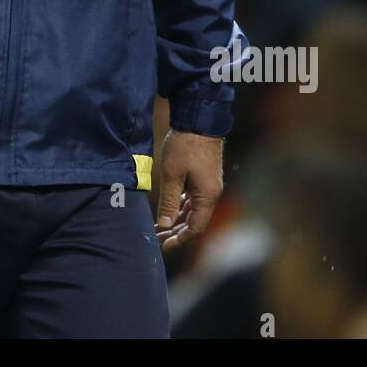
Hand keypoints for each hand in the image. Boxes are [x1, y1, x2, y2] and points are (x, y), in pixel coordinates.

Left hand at [154, 130, 223, 251]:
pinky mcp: (203, 177)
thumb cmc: (185, 146)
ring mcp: (208, 186)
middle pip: (194, 221)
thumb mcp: (173, 175)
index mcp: (207, 197)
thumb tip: (164, 226)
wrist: (198, 121)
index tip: (163, 245)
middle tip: (155, 237)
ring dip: (176, 219)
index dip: (179, 239)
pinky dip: (180, 206)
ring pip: (193, 210)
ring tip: (158, 226)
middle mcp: (210, 194)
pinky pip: (193, 199)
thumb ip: (169, 202)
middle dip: (175, 231)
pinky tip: (168, 209)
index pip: (195, 228)